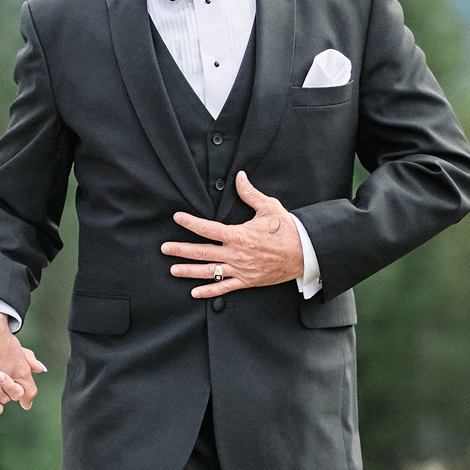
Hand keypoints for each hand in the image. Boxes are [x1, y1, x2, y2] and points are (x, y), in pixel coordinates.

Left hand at [161, 173, 305, 295]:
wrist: (305, 253)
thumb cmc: (287, 230)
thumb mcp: (269, 207)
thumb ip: (250, 194)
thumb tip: (239, 177)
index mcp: (238, 235)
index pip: (207, 228)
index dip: (190, 223)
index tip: (177, 218)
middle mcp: (236, 254)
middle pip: (202, 252)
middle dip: (181, 250)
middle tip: (164, 248)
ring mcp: (240, 269)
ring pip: (209, 272)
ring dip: (189, 271)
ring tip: (173, 269)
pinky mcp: (247, 281)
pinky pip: (224, 288)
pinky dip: (209, 291)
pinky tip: (195, 292)